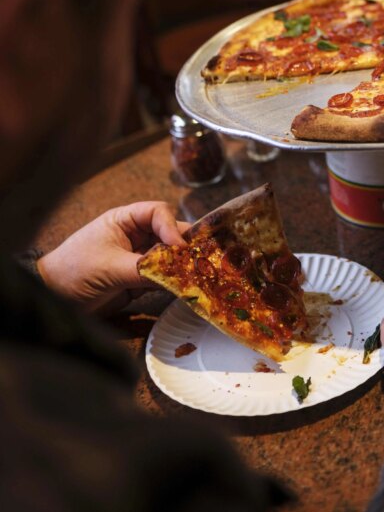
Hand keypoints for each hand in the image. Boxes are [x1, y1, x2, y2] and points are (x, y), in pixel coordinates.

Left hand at [38, 202, 189, 313]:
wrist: (55, 298)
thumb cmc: (74, 272)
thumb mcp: (110, 267)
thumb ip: (144, 270)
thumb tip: (178, 276)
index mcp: (124, 221)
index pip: (158, 213)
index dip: (171, 226)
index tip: (178, 247)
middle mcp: (136, 235)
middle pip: (170, 233)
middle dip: (185, 245)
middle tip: (200, 259)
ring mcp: (141, 257)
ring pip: (171, 256)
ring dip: (184, 265)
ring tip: (198, 274)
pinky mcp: (142, 279)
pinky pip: (166, 276)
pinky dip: (177, 281)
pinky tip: (187, 286)